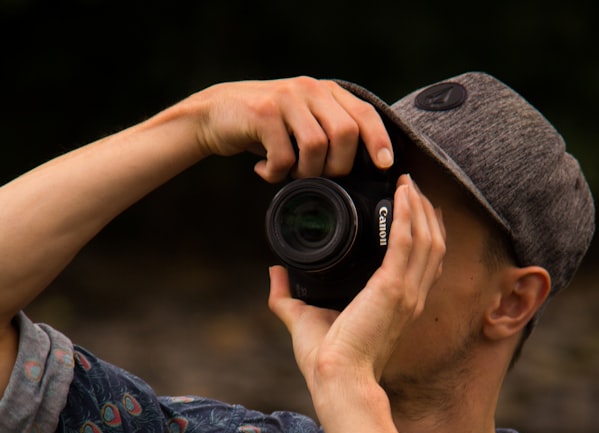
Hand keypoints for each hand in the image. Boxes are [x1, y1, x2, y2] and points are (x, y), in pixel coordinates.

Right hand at [186, 77, 393, 181]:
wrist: (214, 113)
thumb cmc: (265, 126)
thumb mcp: (302, 121)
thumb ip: (329, 131)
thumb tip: (362, 169)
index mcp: (326, 92)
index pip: (364, 114)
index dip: (378, 140)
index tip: (384, 165)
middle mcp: (310, 90)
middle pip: (345, 133)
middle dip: (338, 166)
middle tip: (320, 177)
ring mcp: (287, 99)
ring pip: (316, 146)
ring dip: (306, 171)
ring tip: (290, 173)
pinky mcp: (263, 113)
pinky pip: (284, 156)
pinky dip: (276, 173)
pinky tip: (264, 171)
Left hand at [269, 173, 445, 392]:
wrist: (336, 378)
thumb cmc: (326, 358)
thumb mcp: (304, 318)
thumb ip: (287, 295)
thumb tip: (275, 272)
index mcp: (398, 303)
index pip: (423, 261)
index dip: (422, 230)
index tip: (411, 205)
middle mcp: (411, 296)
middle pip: (430, 243)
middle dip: (423, 210)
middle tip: (409, 184)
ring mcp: (406, 292)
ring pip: (426, 239)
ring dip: (418, 207)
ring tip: (407, 183)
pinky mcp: (393, 289)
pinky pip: (408, 243)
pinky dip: (407, 216)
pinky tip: (401, 195)